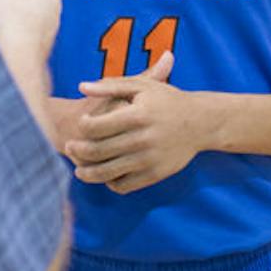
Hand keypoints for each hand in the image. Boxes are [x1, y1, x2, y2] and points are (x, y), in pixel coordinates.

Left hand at [65, 54, 206, 193]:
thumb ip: (110, 85)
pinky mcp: (155, 175)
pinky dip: (110, 183)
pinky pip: (124, 185)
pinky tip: (105, 176)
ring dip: (87, 174)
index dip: (82, 126)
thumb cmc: (167, 100)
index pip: (96, 126)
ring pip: (107, 173)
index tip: (80, 123)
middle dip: (77, 151)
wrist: (201, 122)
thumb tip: (81, 87)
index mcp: (137, 115)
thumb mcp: (141, 86)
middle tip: (69, 148)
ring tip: (78, 170)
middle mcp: (142, 139)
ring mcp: (149, 159)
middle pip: (97, 151)